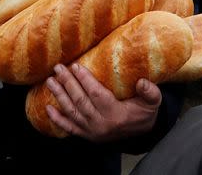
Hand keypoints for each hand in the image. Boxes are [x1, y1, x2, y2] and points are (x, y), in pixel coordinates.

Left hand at [44, 63, 160, 141]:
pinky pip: (69, 128)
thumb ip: (150, 92)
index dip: (85, 80)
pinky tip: (48, 108)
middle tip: (58, 68)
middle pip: (80, 101)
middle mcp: (101, 124)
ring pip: (72, 112)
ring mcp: (92, 131)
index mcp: (116, 114)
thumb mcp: (153, 101)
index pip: (96, 94)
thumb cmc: (144, 112)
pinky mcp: (87, 135)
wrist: (141, 133)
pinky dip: (57, 119)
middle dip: (68, 83)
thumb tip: (142, 81)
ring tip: (50, 81)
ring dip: (60, 96)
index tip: (75, 66)